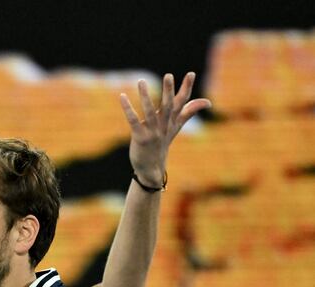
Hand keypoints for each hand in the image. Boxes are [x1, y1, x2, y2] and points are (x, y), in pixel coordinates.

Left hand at [120, 72, 211, 186]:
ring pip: (150, 112)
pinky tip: (122, 96)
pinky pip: (133, 121)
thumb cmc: (162, 143)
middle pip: (168, 106)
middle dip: (168, 91)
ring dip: (145, 96)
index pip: (182, 103)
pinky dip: (128, 109)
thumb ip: (189, 112)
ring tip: (141, 81)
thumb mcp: (176, 127)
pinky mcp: (140, 137)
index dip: (186, 88)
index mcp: (172, 121)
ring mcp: (152, 132)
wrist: (152, 168)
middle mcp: (164, 125)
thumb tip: (208, 102)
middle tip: (168, 75)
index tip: (191, 73)